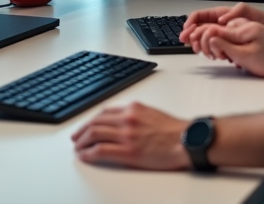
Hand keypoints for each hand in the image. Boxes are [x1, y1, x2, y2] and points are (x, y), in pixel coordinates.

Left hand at [72, 102, 190, 169]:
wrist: (188, 140)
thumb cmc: (175, 130)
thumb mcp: (151, 114)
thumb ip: (135, 116)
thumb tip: (122, 122)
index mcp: (132, 108)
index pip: (104, 112)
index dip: (91, 120)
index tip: (86, 126)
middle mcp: (127, 118)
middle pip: (95, 122)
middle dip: (82, 130)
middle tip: (76, 138)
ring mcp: (126, 134)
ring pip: (94, 134)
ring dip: (82, 141)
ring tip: (78, 148)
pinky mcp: (128, 151)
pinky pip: (101, 150)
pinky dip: (89, 153)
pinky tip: (85, 156)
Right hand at [191, 20, 263, 77]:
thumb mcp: (247, 55)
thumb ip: (227, 45)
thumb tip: (210, 38)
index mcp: (241, 26)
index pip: (213, 25)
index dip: (197, 30)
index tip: (188, 39)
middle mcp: (241, 24)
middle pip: (213, 25)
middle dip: (200, 35)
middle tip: (193, 48)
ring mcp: (243, 30)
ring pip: (219, 32)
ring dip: (210, 41)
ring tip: (205, 52)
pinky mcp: (245, 37)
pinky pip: (227, 38)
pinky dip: (220, 45)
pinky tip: (219, 54)